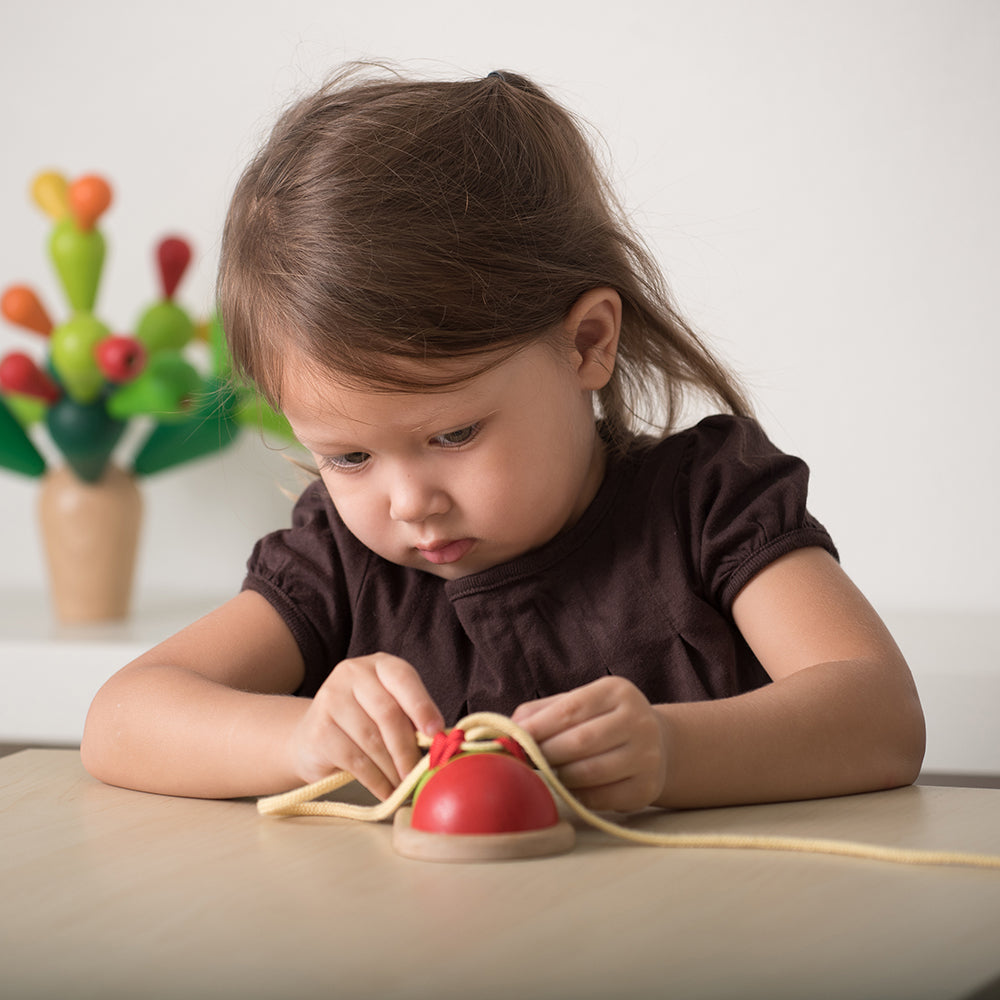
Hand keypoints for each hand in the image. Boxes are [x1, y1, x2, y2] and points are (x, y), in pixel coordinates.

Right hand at [289, 653, 443, 800]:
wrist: (312, 738)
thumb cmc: (363, 723)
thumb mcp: (389, 710)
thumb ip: (412, 719)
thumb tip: (442, 744)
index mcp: (379, 664)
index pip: (403, 678)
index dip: (422, 706)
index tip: (437, 734)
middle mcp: (352, 673)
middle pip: (388, 714)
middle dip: (408, 749)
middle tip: (419, 774)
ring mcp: (330, 699)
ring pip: (372, 740)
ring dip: (393, 769)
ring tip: (404, 786)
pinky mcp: (318, 729)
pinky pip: (355, 760)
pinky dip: (375, 780)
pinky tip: (386, 791)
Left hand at [511, 676, 667, 811]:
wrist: (656, 744)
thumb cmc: (600, 722)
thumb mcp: (577, 704)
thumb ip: (540, 712)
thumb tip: (504, 731)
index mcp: (617, 692)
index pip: (571, 709)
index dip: (538, 727)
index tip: (513, 740)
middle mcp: (639, 720)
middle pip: (580, 741)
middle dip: (546, 754)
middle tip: (526, 761)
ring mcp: (648, 755)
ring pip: (590, 772)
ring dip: (560, 777)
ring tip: (549, 773)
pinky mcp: (647, 787)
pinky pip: (601, 798)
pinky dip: (577, 796)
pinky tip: (570, 788)